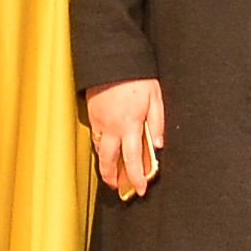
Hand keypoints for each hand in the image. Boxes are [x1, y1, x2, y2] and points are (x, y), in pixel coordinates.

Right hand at [85, 77, 164, 198]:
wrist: (111, 60)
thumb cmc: (136, 78)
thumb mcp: (155, 98)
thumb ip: (158, 122)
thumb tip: (159, 145)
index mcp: (130, 125)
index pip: (133, 159)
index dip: (137, 178)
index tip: (140, 190)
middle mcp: (112, 128)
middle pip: (109, 161)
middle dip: (112, 178)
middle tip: (118, 188)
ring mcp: (99, 122)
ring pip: (100, 150)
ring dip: (105, 164)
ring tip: (112, 173)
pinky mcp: (91, 115)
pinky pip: (96, 137)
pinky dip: (100, 148)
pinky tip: (106, 150)